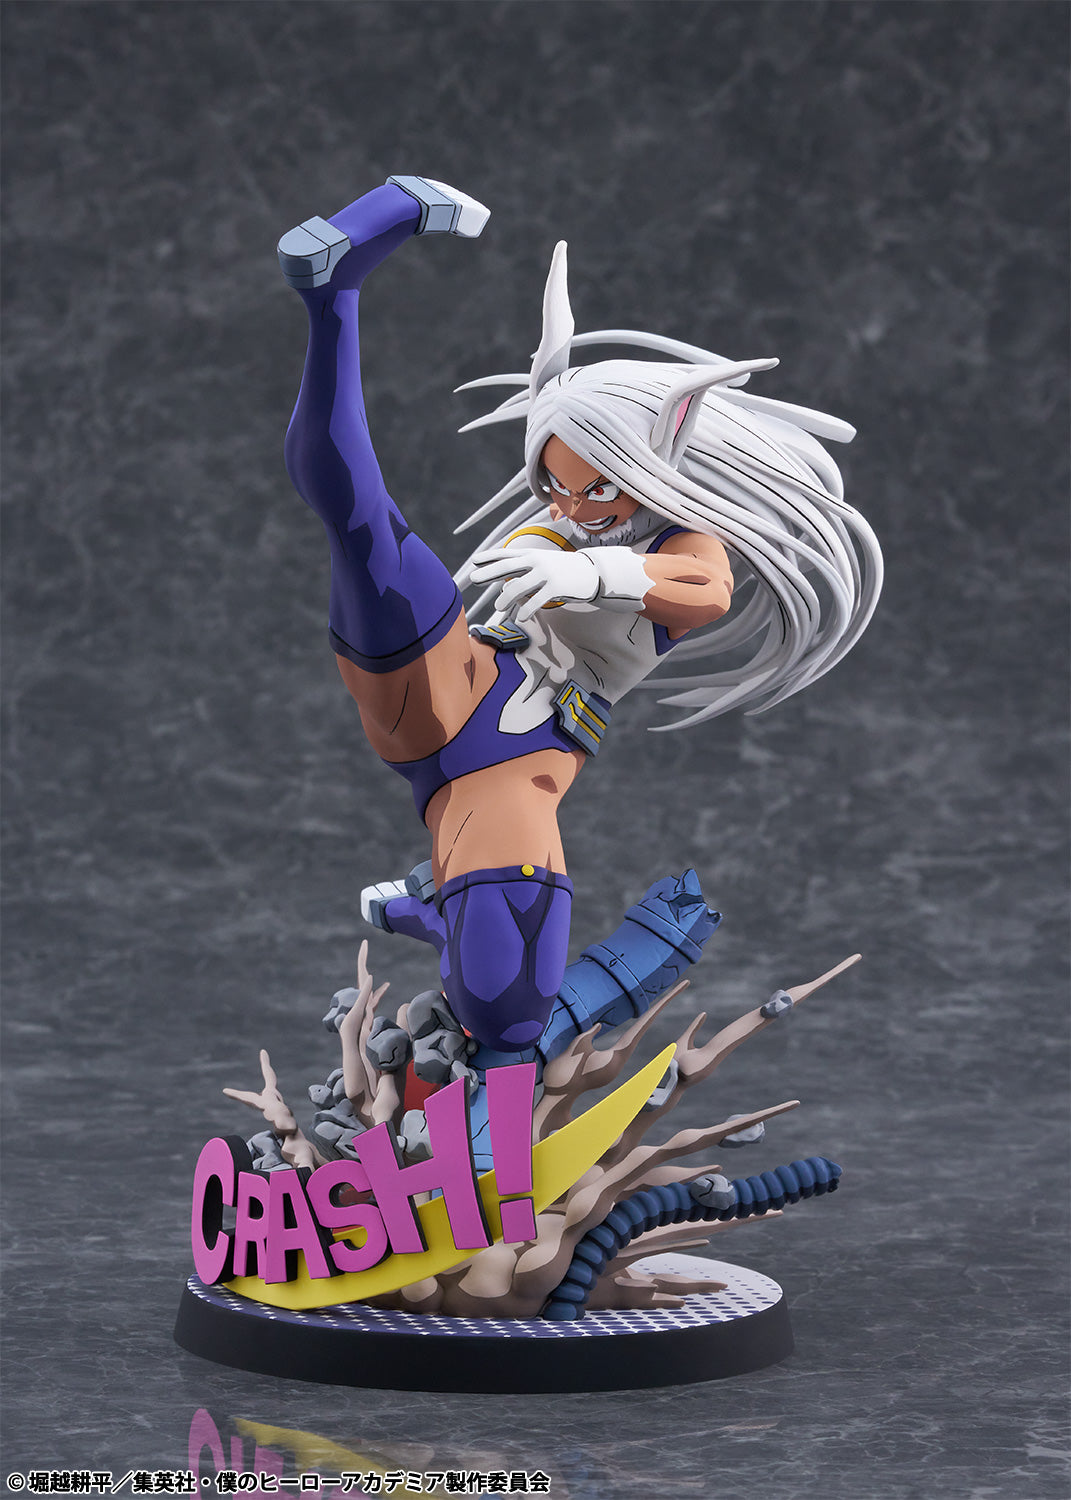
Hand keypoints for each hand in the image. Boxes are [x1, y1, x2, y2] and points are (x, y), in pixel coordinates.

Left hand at [470, 547, 600, 621]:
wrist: (591, 572)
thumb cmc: (562, 570)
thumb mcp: (542, 566)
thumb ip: (523, 574)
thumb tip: (503, 588)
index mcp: (531, 555)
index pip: (506, 554)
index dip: (490, 557)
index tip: (474, 561)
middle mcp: (536, 561)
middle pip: (507, 566)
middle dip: (489, 572)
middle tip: (474, 579)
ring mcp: (546, 573)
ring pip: (519, 586)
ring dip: (506, 598)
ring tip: (498, 607)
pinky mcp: (556, 587)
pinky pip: (537, 600)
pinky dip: (527, 610)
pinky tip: (522, 618)